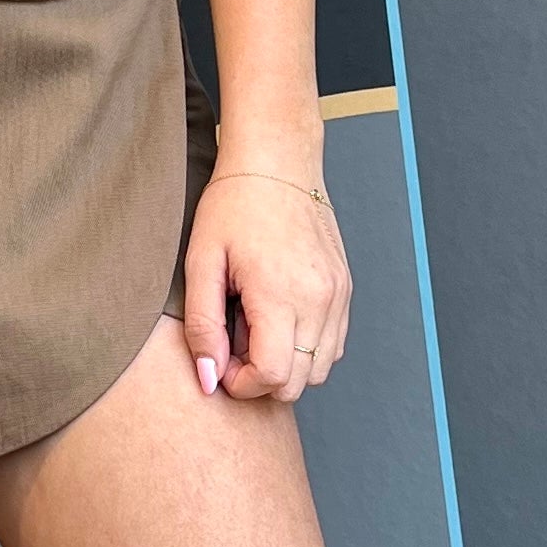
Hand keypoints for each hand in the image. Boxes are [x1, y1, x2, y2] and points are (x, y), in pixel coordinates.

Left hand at [180, 164, 349, 402]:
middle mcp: (319, 300)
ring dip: (287, 364)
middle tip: (234, 340)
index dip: (241, 383)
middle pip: (299, 382)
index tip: (220, 359)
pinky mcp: (345, 289)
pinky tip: (279, 317)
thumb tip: (207, 379)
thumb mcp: (201, 264)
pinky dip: (306, 347)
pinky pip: (333, 344)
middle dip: (261, 377)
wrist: (277, 163)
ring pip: (320, 369)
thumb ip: (202, 327)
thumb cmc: (233, 206)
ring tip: (256, 325)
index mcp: (282, 294)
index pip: (273, 377)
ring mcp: (338, 295)